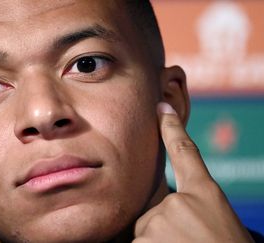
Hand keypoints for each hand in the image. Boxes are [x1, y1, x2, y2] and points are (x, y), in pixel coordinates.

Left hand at [133, 102, 254, 242]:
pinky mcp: (144, 241)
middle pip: (154, 211)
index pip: (185, 153)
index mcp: (205, 193)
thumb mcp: (216, 220)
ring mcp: (162, 221)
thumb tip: (165, 205)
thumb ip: (191, 208)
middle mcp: (181, 202)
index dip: (172, 129)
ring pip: (144, 232)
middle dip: (162, 229)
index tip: (160, 108)